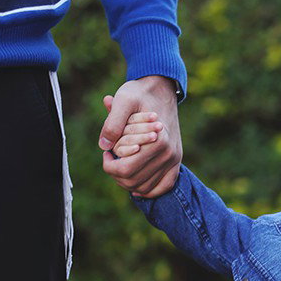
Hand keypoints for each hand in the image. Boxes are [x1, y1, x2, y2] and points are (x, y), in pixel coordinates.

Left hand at [100, 75, 181, 197]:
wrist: (162, 90)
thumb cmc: (139, 93)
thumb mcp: (123, 100)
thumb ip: (112, 123)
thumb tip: (104, 147)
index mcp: (157, 141)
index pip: (125, 169)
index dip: (108, 165)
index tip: (106, 151)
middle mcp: (169, 153)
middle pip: (134, 181)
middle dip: (116, 174)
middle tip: (111, 159)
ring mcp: (174, 159)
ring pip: (147, 187)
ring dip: (129, 182)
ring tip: (121, 165)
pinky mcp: (176, 161)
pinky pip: (164, 186)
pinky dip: (149, 190)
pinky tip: (136, 184)